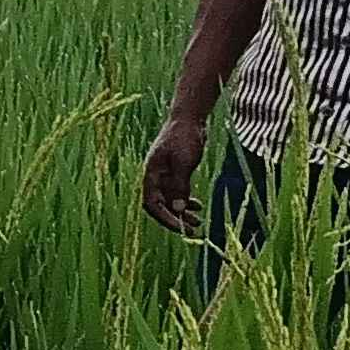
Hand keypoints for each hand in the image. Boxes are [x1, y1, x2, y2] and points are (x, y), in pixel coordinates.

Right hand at [142, 117, 210, 233]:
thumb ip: (179, 185)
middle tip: (192, 231)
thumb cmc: (184, 137)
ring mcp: (165, 175)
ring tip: (198, 222)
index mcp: (151, 174)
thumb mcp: (183, 161)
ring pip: (171, 200)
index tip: (180, 228)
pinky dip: (187, 200)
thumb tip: (179, 208)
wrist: (189, 119)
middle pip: (160, 205)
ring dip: (183, 212)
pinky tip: (198, 205)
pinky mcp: (176, 171)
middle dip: (175, 219)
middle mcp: (156, 177)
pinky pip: (178, 192)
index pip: (151, 203)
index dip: (164, 218)